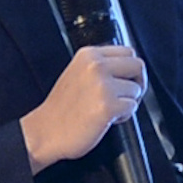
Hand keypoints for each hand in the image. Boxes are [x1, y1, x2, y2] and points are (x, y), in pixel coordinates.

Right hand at [19, 45, 145, 172]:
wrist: (45, 132)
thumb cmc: (61, 109)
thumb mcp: (77, 73)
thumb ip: (100, 66)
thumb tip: (127, 68)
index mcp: (89, 55)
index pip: (128, 51)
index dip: (131, 69)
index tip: (127, 80)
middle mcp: (96, 66)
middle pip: (138, 65)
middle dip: (137, 83)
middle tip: (127, 96)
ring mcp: (103, 85)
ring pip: (136, 90)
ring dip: (128, 102)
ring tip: (109, 110)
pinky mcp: (108, 106)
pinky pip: (132, 107)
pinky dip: (124, 116)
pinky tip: (107, 119)